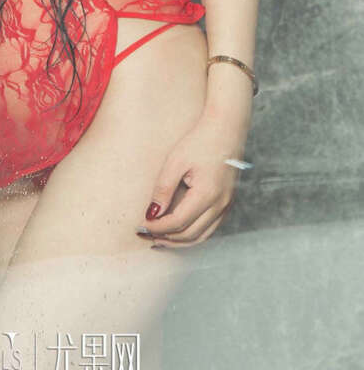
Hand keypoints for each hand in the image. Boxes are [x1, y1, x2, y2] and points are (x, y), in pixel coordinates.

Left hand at [137, 114, 249, 247]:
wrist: (226, 128)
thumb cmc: (200, 141)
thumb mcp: (176, 161)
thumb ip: (163, 189)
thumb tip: (151, 214)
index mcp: (207, 194)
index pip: (178, 222)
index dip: (158, 228)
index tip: (142, 226)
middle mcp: (220, 204)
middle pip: (190, 234)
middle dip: (166, 238)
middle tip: (147, 235)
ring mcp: (226, 205)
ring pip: (201, 236)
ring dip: (179, 241)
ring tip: (159, 239)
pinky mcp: (227, 203)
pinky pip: (209, 228)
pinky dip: (192, 234)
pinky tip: (178, 231)